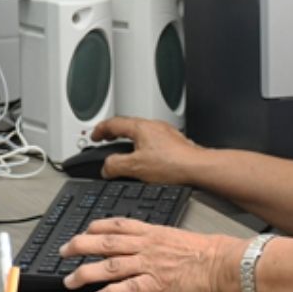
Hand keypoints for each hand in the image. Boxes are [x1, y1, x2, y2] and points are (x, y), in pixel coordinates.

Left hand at [60, 218, 245, 291]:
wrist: (220, 260)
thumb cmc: (201, 248)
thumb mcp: (172, 233)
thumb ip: (151, 236)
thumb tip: (134, 238)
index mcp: (150, 231)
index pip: (116, 224)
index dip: (94, 226)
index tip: (82, 230)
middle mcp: (146, 245)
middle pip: (105, 242)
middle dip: (80, 246)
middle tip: (63, 252)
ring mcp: (150, 264)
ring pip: (110, 265)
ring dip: (86, 272)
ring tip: (71, 279)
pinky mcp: (157, 283)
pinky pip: (129, 288)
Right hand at [91, 116, 205, 183]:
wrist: (198, 168)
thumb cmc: (172, 164)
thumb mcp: (135, 167)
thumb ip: (115, 166)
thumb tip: (106, 168)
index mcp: (140, 127)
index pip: (113, 123)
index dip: (100, 130)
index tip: (94, 136)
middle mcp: (153, 126)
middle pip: (128, 125)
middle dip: (114, 133)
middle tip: (105, 139)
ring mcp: (165, 133)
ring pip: (141, 133)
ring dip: (129, 140)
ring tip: (124, 151)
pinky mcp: (174, 143)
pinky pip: (153, 141)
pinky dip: (143, 146)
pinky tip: (146, 159)